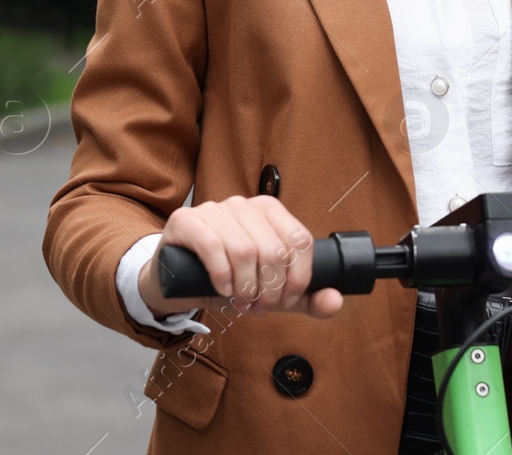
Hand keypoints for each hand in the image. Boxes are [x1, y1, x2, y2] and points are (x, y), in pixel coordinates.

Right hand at [138, 195, 344, 319]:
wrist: (177, 281)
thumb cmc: (229, 281)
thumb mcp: (270, 292)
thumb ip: (305, 298)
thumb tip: (335, 299)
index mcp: (269, 211)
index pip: (300, 240)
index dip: (298, 278)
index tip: (286, 300)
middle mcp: (242, 204)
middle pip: (274, 249)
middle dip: (271, 289)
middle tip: (259, 307)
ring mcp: (213, 209)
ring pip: (244, 249)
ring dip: (246, 287)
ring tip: (241, 302)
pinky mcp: (186, 220)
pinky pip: (211, 246)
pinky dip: (222, 276)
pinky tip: (222, 289)